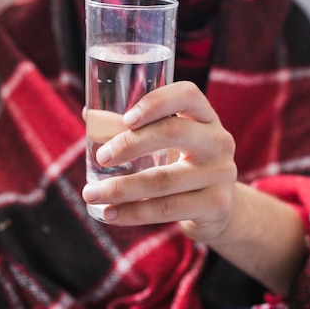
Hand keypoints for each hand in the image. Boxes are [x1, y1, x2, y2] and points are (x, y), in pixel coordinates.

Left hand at [82, 81, 237, 241]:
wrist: (218, 209)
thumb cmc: (182, 165)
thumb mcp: (167, 144)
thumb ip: (133, 129)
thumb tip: (89, 115)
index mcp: (205, 117)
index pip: (187, 94)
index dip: (156, 102)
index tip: (126, 118)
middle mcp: (218, 141)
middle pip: (173, 132)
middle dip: (130, 144)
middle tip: (102, 157)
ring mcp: (221, 174)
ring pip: (164, 180)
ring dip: (121, 188)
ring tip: (91, 193)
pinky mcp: (217, 205)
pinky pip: (167, 209)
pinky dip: (133, 212)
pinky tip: (110, 214)